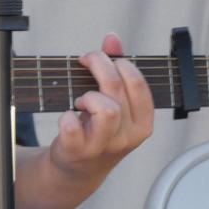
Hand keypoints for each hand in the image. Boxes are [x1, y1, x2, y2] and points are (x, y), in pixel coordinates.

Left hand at [49, 33, 153, 184]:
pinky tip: (68, 116)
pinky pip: (73, 127)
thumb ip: (115, 68)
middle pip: (117, 88)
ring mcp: (104, 145)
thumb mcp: (114, 102)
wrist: (77, 169)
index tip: (103, 57)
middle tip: (85, 62)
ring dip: (89, 96)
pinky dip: (66, 117)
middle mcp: (128, 136)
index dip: (119, 62)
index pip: (138, 83)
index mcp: (142, 122)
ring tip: (81, 100)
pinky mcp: (78, 151)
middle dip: (98, 66)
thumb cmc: (97, 130)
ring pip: (106, 110)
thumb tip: (112, 38)